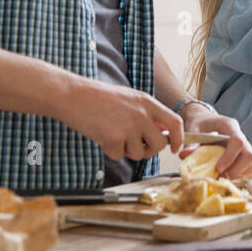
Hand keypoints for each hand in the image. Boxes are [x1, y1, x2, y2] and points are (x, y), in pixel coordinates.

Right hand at [65, 81, 182, 161]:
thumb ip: (147, 113)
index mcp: (147, 102)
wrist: (72, 95)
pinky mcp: (114, 137)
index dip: (178, 138)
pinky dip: (110, 150)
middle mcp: (141, 114)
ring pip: (139, 153)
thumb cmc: (97, 97)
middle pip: (159, 144)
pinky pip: (119, 155)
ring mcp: (128, 126)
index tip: (174, 147)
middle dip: (150, 151)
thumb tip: (162, 132)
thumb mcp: (129, 98)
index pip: (175, 122)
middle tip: (137, 147)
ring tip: (112, 134)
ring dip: (126, 150)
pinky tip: (101, 135)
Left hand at [179, 104, 251, 179]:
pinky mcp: (244, 155)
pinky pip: (251, 168)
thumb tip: (184, 155)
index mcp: (229, 126)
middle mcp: (240, 135)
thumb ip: (191, 143)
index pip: (238, 142)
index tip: (218, 168)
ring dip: (239, 175)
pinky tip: (228, 177)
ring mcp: (244, 146)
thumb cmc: (200, 123)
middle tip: (220, 177)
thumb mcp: (193, 129)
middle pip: (249, 155)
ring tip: (222, 178)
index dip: (230, 157)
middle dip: (236, 170)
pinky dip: (242, 176)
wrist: (204, 119)